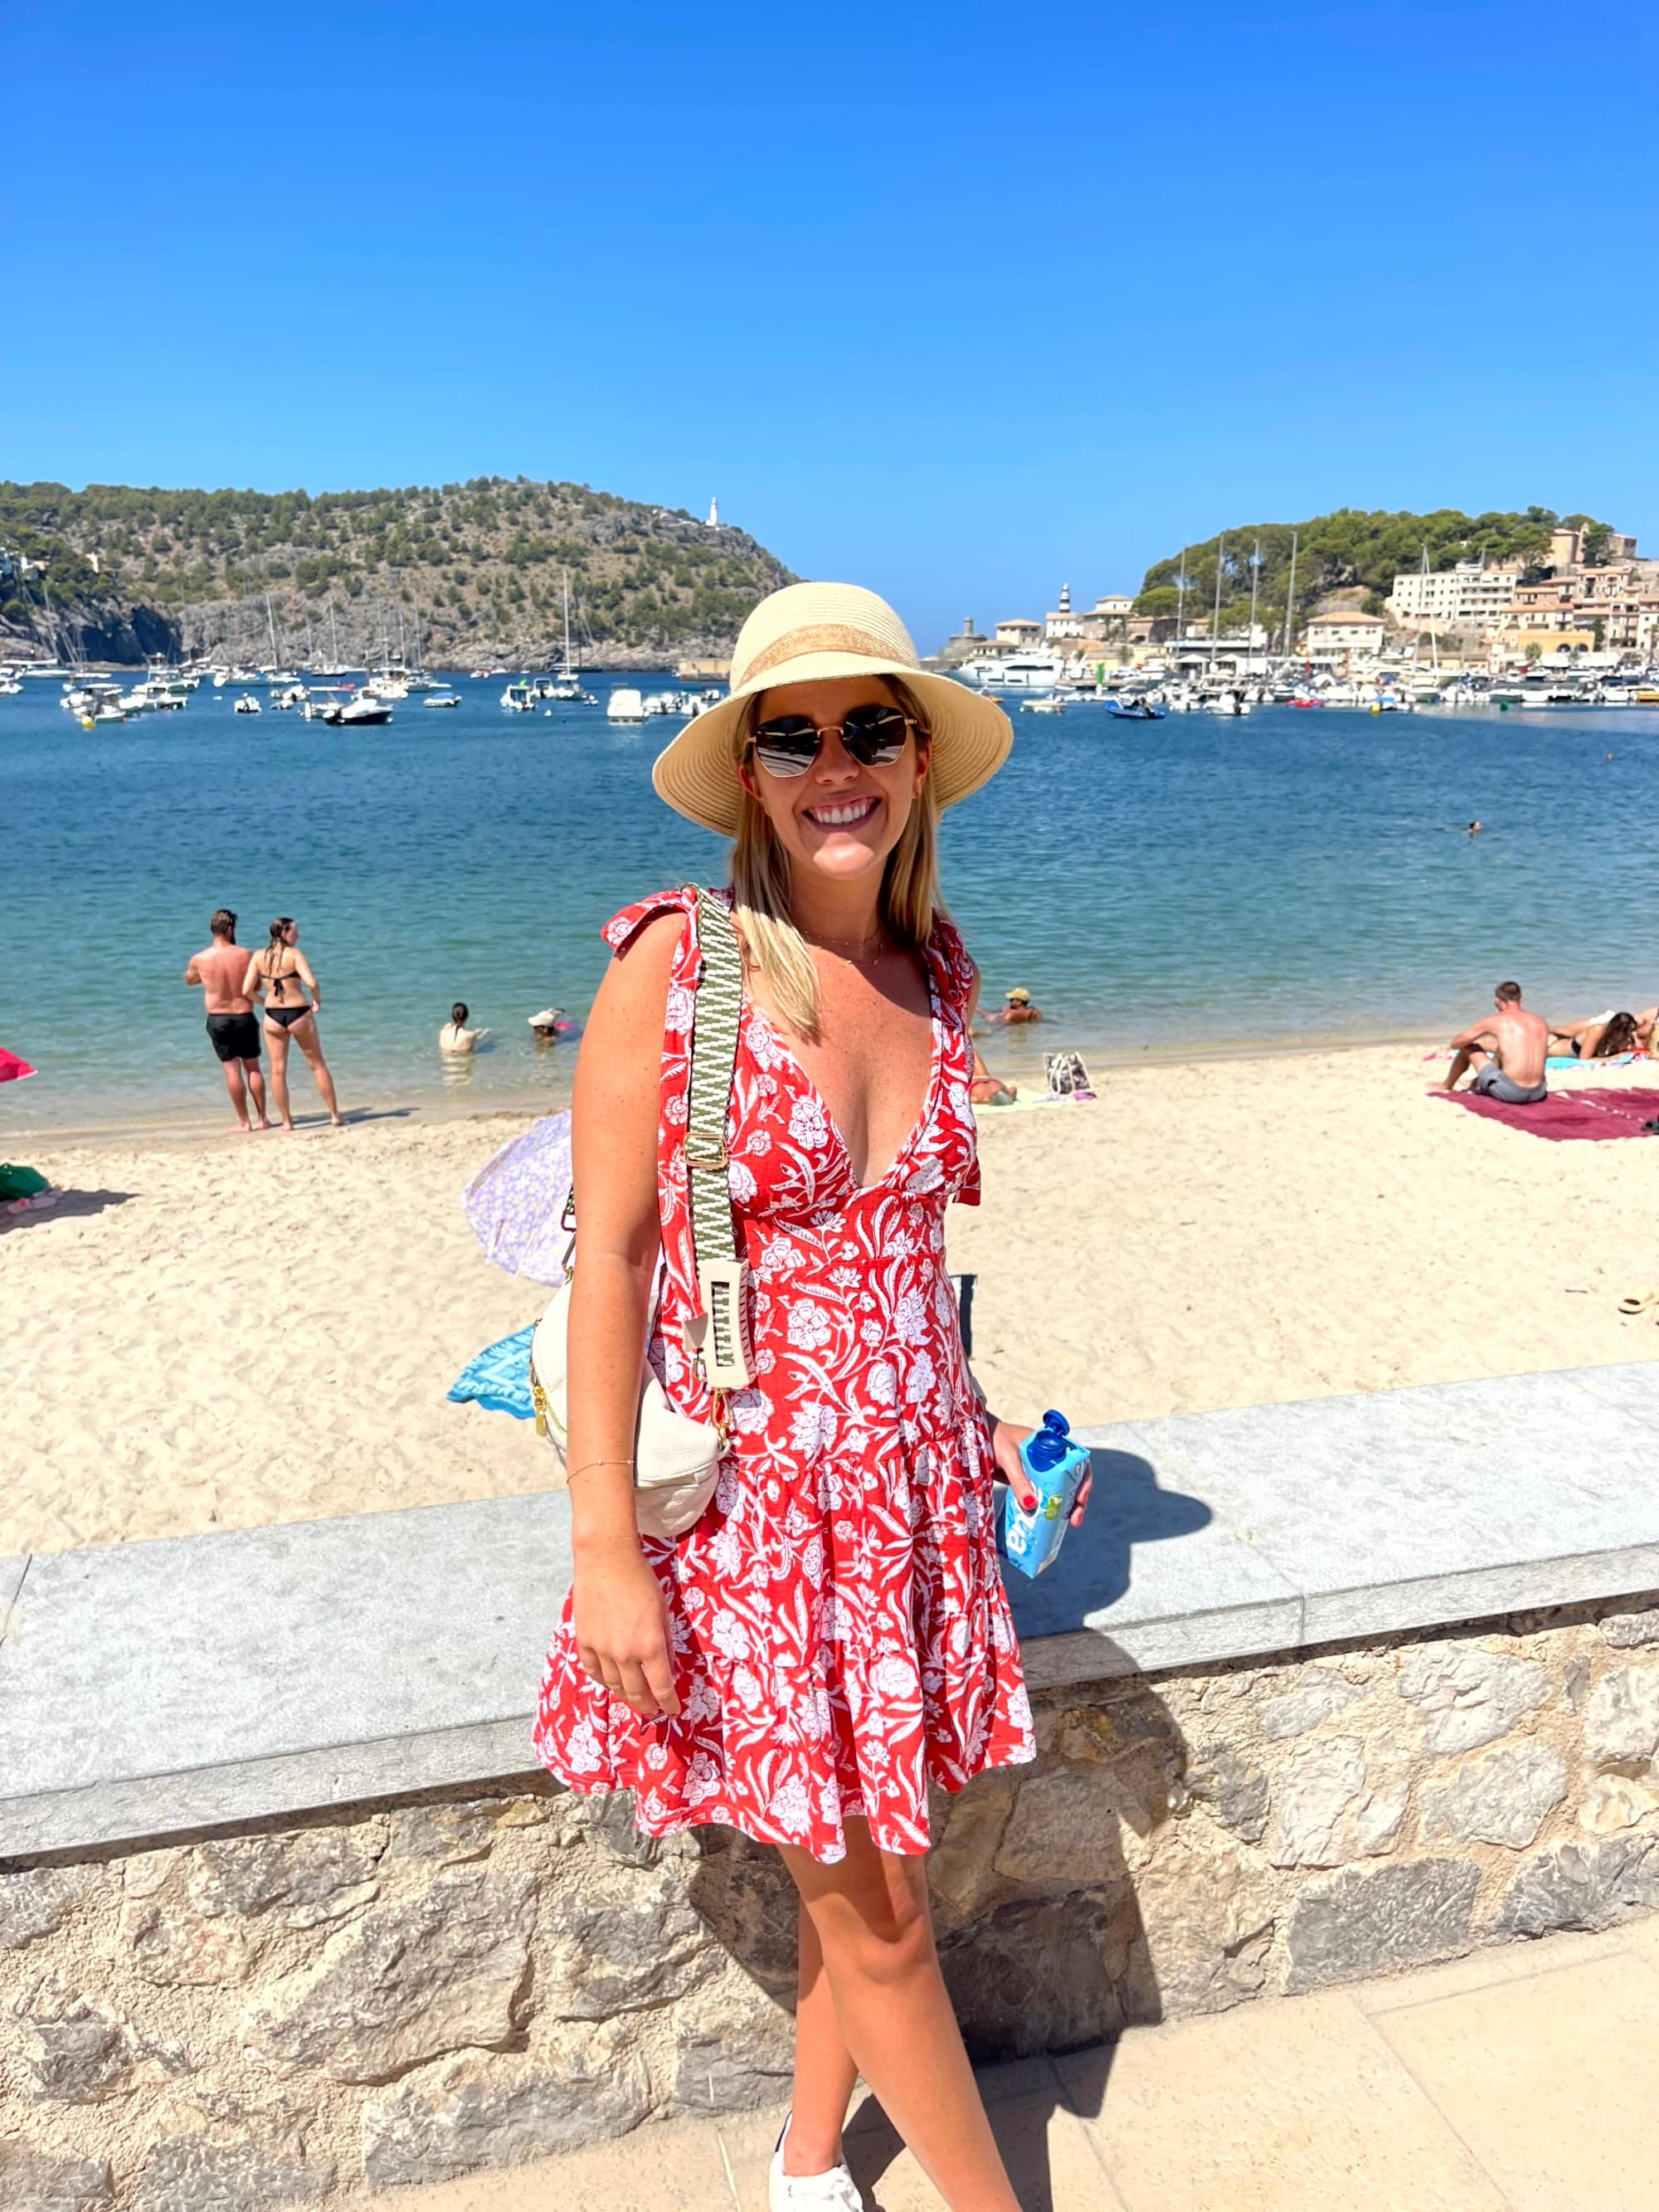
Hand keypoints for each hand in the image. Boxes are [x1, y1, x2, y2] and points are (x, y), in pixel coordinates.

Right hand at [572, 1544, 680, 1720]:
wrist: (606, 1560)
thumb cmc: (641, 1579)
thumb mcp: (663, 1611)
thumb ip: (665, 1641)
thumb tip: (667, 1665)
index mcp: (650, 1645)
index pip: (661, 1686)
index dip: (668, 1703)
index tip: (673, 1710)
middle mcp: (625, 1653)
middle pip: (637, 1692)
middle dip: (648, 1705)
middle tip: (654, 1710)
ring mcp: (602, 1649)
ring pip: (614, 1685)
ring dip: (626, 1696)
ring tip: (634, 1699)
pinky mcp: (584, 1641)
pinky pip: (593, 1670)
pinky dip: (603, 1680)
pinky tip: (610, 1682)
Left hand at [989, 1416, 1093, 1525]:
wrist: (974, 1439)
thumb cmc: (994, 1440)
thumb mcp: (1009, 1458)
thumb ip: (1019, 1480)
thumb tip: (1031, 1505)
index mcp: (1052, 1446)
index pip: (1077, 1463)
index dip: (1084, 1482)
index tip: (1080, 1498)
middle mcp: (1049, 1459)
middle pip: (1071, 1481)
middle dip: (1076, 1501)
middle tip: (1074, 1520)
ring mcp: (1038, 1472)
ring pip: (1057, 1491)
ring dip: (1062, 1508)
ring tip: (1065, 1524)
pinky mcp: (1026, 1482)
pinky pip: (1040, 1496)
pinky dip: (1044, 1508)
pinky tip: (1045, 1522)